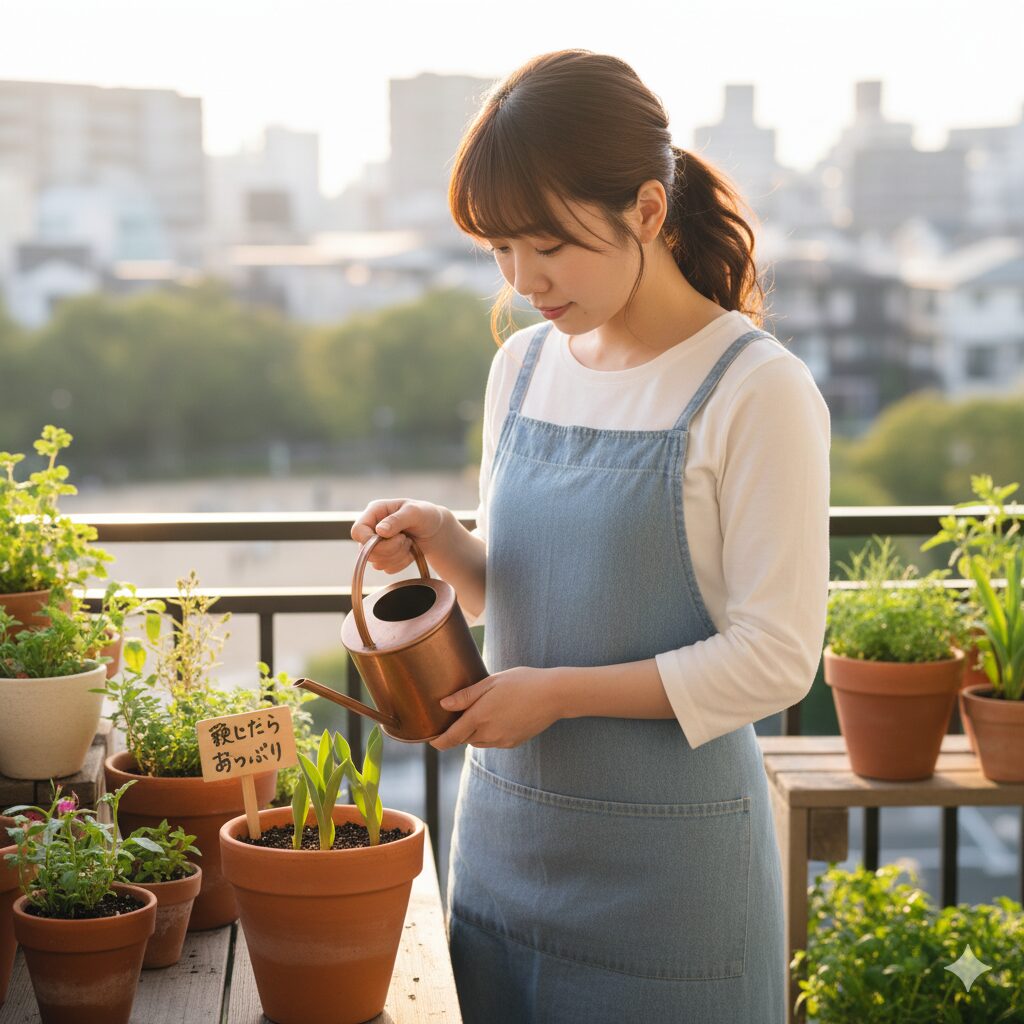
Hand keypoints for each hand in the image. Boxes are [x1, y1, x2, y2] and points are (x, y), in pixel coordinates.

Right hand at [350, 498, 447, 572]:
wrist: (435, 530)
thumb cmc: (426, 515)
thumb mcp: (415, 512)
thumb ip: (398, 519)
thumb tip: (380, 531)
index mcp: (374, 512)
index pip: (357, 531)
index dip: (370, 541)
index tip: (393, 537)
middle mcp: (371, 528)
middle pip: (366, 552)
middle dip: (391, 549)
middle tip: (406, 539)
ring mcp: (375, 544)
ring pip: (376, 562)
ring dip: (398, 556)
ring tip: (409, 543)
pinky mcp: (383, 557)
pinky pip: (386, 569)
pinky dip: (401, 563)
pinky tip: (409, 552)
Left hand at [429, 666, 563, 750]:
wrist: (554, 695)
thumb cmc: (522, 682)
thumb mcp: (491, 682)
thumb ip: (466, 696)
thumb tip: (444, 705)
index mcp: (480, 717)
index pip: (452, 737)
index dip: (439, 741)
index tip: (432, 740)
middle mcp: (489, 733)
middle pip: (465, 739)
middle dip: (459, 731)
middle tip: (459, 715)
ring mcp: (502, 740)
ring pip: (479, 742)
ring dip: (474, 733)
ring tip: (481, 713)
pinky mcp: (514, 743)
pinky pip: (494, 742)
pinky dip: (490, 734)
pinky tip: (499, 717)